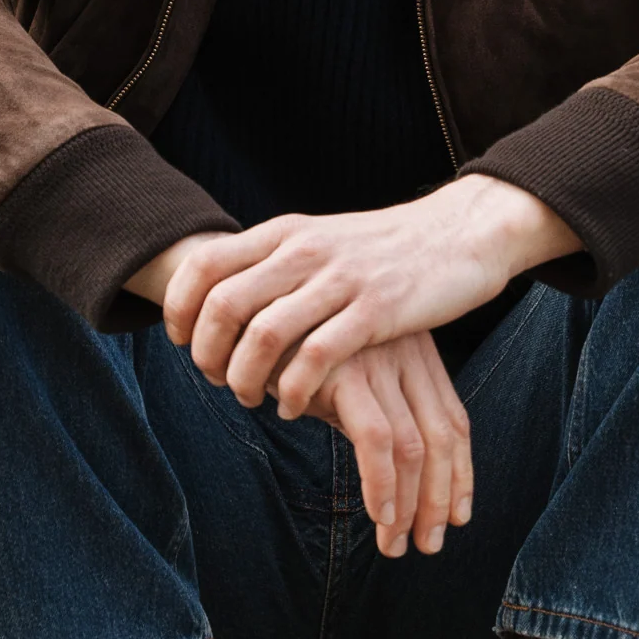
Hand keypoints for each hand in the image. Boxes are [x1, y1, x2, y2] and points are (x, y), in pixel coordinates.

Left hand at [160, 176, 578, 415]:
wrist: (459, 235)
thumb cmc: (385, 250)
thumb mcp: (320, 241)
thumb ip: (275, 263)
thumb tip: (223, 297)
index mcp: (285, 233)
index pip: (205, 265)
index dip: (180, 308)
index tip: (181, 342)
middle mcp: (305, 252)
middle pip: (224, 306)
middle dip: (207, 353)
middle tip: (215, 380)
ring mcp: (340, 280)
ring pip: (264, 335)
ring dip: (245, 378)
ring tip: (250, 399)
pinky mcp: (376, 312)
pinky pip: (316, 357)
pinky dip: (292, 389)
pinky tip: (292, 405)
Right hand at [300, 331, 472, 558]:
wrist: (246, 303)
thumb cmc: (291, 345)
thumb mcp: (343, 374)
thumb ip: (368, 408)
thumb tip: (385, 471)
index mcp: (415, 353)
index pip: (453, 420)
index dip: (460, 474)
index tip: (457, 517)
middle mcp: (405, 354)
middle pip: (442, 437)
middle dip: (440, 498)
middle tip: (429, 544)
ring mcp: (377, 361)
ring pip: (414, 446)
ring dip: (411, 504)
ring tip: (396, 545)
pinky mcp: (345, 371)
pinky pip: (376, 439)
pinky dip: (382, 483)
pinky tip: (378, 515)